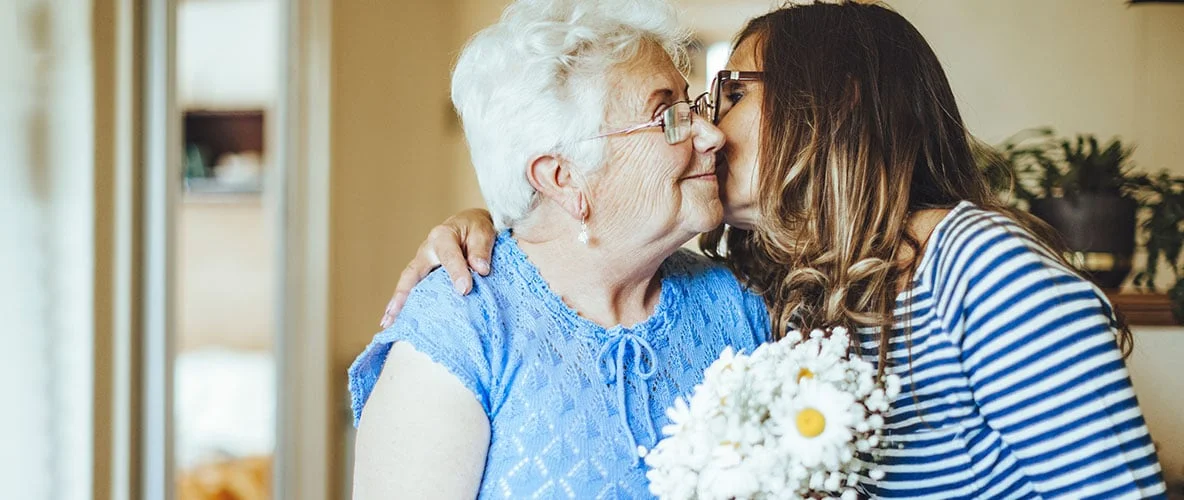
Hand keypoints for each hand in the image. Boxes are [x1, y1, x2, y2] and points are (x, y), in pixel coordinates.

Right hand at [380, 208, 495, 327]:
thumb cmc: (475, 229)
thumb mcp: (483, 232)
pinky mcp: (425, 273)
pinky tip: (399, 321)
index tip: (464, 290)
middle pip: (412, 273)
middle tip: (393, 314)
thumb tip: (481, 269)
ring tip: (389, 323)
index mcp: (443, 236)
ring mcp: (423, 263)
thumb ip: (481, 250)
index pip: (448, 256)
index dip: (456, 273)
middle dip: (402, 294)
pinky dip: (405, 304)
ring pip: (408, 284)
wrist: (471, 226)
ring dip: (397, 304)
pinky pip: (414, 289)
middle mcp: (427, 250)